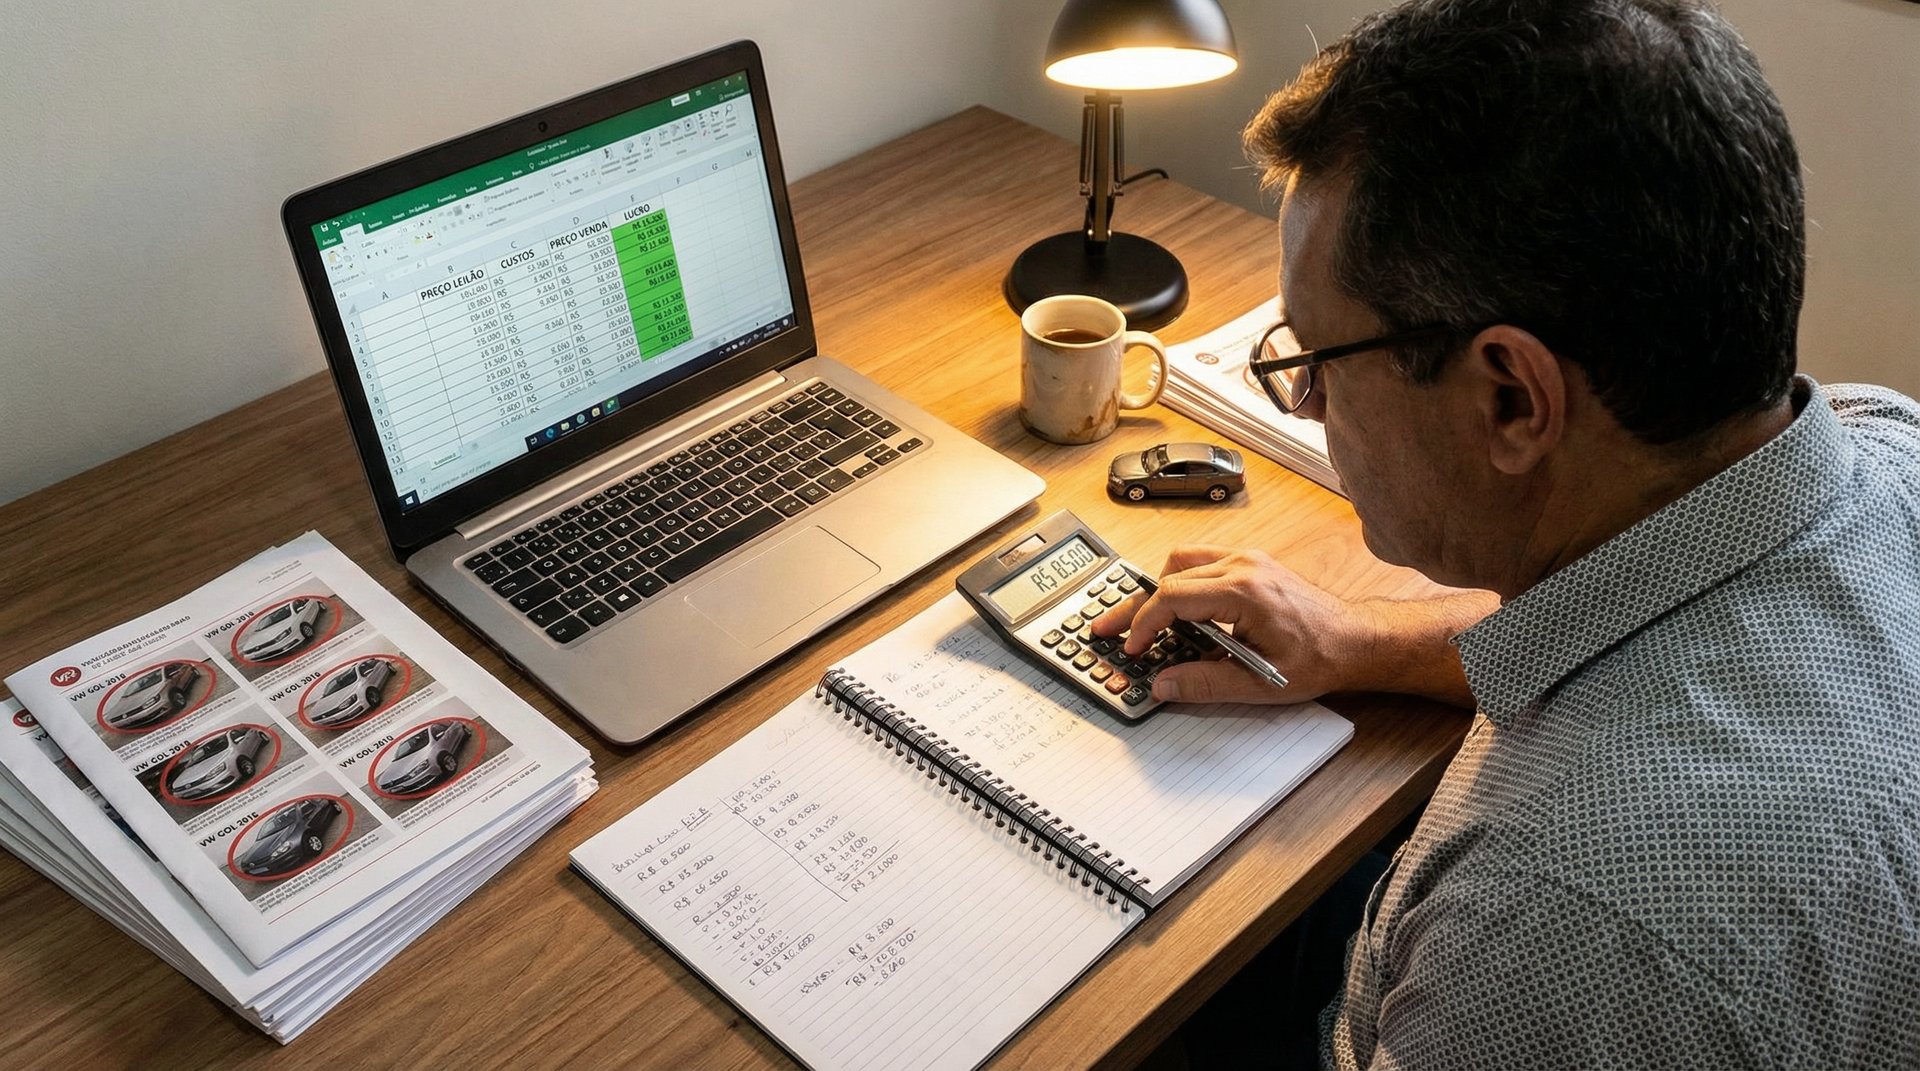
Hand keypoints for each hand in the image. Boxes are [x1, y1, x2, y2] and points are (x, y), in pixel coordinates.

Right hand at [1089, 545, 1376, 704]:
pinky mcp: (1250, 563)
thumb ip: (1205, 683)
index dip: (1145, 625)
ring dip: (1158, 591)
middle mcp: (1242, 565)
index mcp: (1243, 589)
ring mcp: (1247, 559)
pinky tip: (1176, 609)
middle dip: (1136, 606)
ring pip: (1181, 562)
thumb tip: (1163, 684)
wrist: (1355, 640)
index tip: (1132, 648)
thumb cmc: (1319, 657)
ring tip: (1142, 622)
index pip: (1173, 597)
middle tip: (1108, 628)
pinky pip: (1201, 561)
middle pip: (1169, 576)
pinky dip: (1180, 582)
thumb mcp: (1260, 682)